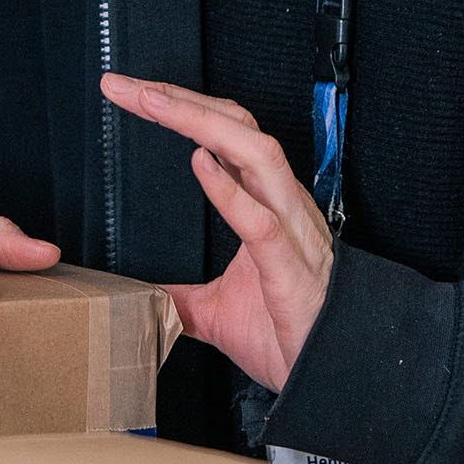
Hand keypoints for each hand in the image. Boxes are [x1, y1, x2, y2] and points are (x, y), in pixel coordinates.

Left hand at [100, 74, 332, 391]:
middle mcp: (278, 203)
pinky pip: (260, 220)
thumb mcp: (218, 314)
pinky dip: (229, 189)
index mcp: (262, 203)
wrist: (335, 377)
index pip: (220, 136)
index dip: (179, 108)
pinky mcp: (289, 267)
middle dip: (180, 100)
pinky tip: (200, 163)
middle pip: (233, 127)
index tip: (131, 94)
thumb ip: (183, 298)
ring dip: (201, 122)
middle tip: (128, 86)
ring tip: (154, 104)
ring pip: (254, 153)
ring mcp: (288, 229)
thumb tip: (144, 297)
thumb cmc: (290, 335)